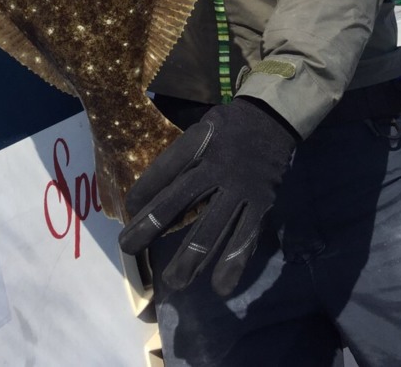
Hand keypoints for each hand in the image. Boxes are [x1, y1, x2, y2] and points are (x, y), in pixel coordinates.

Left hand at [119, 98, 297, 296]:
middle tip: (129, 248)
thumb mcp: (201, 127)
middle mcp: (217, 165)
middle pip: (179, 198)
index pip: (164, 169)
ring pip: (212, 225)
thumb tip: (150, 190)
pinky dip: (234, 262)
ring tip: (174, 281)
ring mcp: (240, 186)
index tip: (127, 211)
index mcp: (198, 141)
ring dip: (191, 255)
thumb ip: (182, 155)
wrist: (274, 116)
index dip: (143, 191)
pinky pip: (246, 236)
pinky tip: (221, 285)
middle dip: (152, 225)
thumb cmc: (229, 126)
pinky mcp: (261, 202)